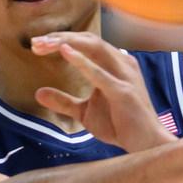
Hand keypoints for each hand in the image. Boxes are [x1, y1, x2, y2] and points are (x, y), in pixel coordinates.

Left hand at [30, 32, 174, 151]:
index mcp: (114, 64)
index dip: (61, 40)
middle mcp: (122, 63)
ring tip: (45, 44)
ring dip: (67, 43)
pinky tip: (65, 52)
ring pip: (94, 48)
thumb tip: (38, 93)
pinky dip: (82, 62)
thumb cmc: (120, 126)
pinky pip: (101, 74)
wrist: (146, 145)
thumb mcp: (85, 112)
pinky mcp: (123, 91)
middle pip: (89, 40)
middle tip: (35, 42)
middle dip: (61, 37)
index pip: (86, 43)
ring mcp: (124, 75)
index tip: (36, 45)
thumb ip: (64, 101)